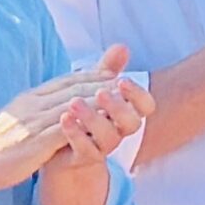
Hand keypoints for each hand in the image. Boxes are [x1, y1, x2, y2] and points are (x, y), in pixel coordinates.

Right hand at [0, 45, 134, 193]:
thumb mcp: (16, 119)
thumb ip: (35, 110)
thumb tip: (52, 107)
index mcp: (30, 98)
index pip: (66, 80)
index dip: (91, 76)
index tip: (112, 74)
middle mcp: (34, 105)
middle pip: (74, 88)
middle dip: (102, 83)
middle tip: (127, 81)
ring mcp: (35, 122)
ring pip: (74, 105)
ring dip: (100, 100)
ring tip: (123, 99)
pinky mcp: (36, 142)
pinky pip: (66, 130)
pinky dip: (86, 124)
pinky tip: (103, 125)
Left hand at [40, 64, 155, 181]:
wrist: (59, 147)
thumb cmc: (83, 112)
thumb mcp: (93, 86)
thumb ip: (108, 68)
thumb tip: (122, 46)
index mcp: (125, 112)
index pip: (145, 106)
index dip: (138, 94)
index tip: (122, 80)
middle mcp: (119, 130)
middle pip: (132, 123)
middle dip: (118, 107)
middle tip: (101, 92)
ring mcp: (103, 146)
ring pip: (109, 138)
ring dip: (93, 119)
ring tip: (74, 103)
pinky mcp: (84, 157)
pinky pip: (86, 150)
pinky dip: (76, 134)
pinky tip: (64, 118)